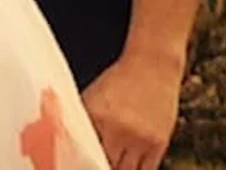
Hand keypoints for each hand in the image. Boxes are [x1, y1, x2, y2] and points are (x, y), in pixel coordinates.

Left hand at [81, 51, 184, 169]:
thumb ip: (80, 121)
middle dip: (97, 167)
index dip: (78, 163)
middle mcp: (118, 130)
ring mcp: (140, 139)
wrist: (153, 66)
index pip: (83, 153)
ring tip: (110, 166)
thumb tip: (66, 143)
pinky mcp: (159, 144)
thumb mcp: (92, 97)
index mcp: (96, 116)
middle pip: (106, 167)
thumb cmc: (119, 80)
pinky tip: (128, 168)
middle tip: (93, 165)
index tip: (75, 164)